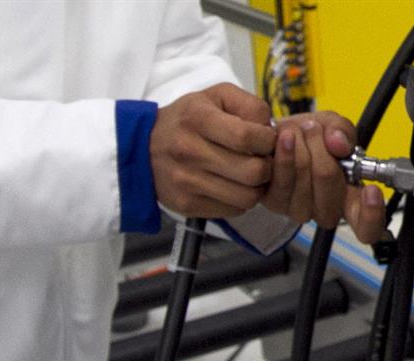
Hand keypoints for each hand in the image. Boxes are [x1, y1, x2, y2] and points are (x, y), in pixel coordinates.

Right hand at [150, 83, 275, 217]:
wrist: (142, 148)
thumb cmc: (189, 119)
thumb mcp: (217, 97)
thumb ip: (250, 105)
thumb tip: (271, 131)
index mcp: (198, 118)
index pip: (247, 137)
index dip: (268, 141)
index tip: (266, 140)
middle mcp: (189, 151)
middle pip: (253, 172)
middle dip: (267, 167)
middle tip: (260, 160)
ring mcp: (186, 181)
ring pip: (248, 197)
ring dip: (257, 187)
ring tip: (249, 175)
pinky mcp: (187, 204)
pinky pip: (234, 210)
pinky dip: (241, 200)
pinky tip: (233, 186)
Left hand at [264, 111, 385, 243]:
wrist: (274, 140)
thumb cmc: (307, 139)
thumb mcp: (332, 127)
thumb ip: (343, 131)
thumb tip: (340, 144)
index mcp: (351, 198)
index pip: (368, 227)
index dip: (372, 215)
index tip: (372, 191)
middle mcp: (328, 210)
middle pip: (329, 179)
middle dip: (318, 145)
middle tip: (314, 128)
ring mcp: (301, 210)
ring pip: (304, 174)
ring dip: (299, 144)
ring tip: (298, 131)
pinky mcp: (276, 204)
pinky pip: (283, 177)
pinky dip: (284, 151)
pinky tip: (283, 138)